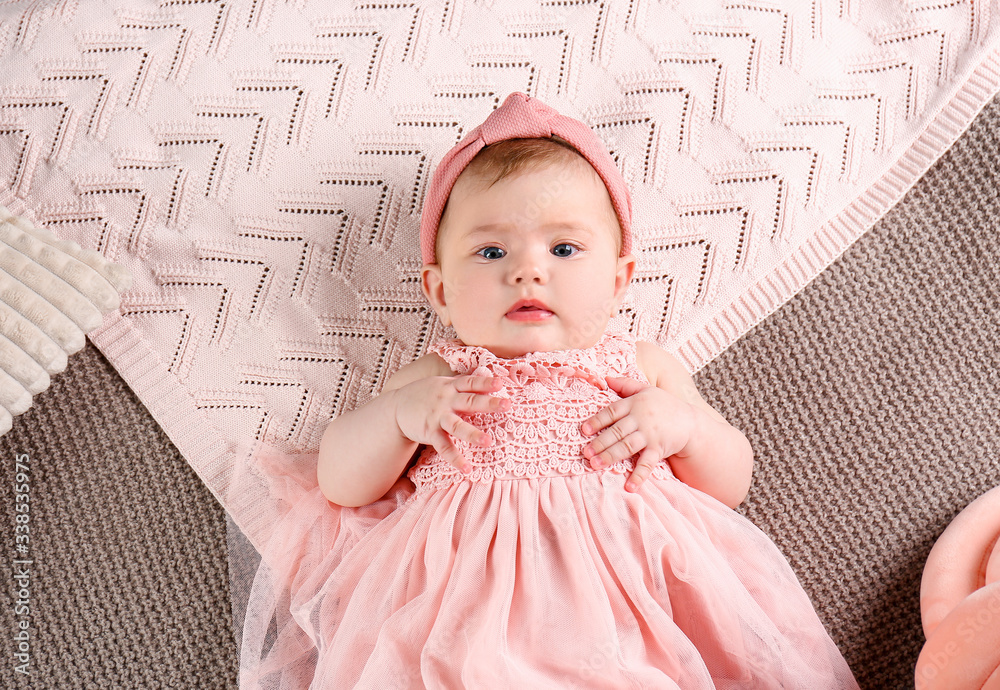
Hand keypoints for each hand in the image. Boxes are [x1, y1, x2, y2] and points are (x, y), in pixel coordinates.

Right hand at [392, 375, 509, 473]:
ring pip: (457, 426)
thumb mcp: (442, 384)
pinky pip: (444, 447)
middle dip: (488, 403)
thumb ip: (462, 384)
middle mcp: (445, 400)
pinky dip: (455, 458)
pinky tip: (467, 468)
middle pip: (469, 401)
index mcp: (450, 387)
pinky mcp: (429, 432)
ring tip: (488, 442)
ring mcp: (437, 417)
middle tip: (507, 405)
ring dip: (472, 434)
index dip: (485, 382)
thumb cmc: (426, 395)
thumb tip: (490, 381)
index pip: (470, 382)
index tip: (501, 383)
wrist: (396, 407)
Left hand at [581, 376, 694, 492]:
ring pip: (627, 446)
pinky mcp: (659, 449)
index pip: (612, 412)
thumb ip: (626, 384)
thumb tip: (605, 378)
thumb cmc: (664, 404)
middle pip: (617, 431)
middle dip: (600, 443)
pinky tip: (629, 487)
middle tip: (585, 453)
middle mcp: (641, 419)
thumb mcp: (646, 389)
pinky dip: (639, 476)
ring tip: (595, 465)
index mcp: (634, 404)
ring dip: (610, 456)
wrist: (690, 421)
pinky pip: (647, 464)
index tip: (584, 430)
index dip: (597, 421)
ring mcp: (650, 435)